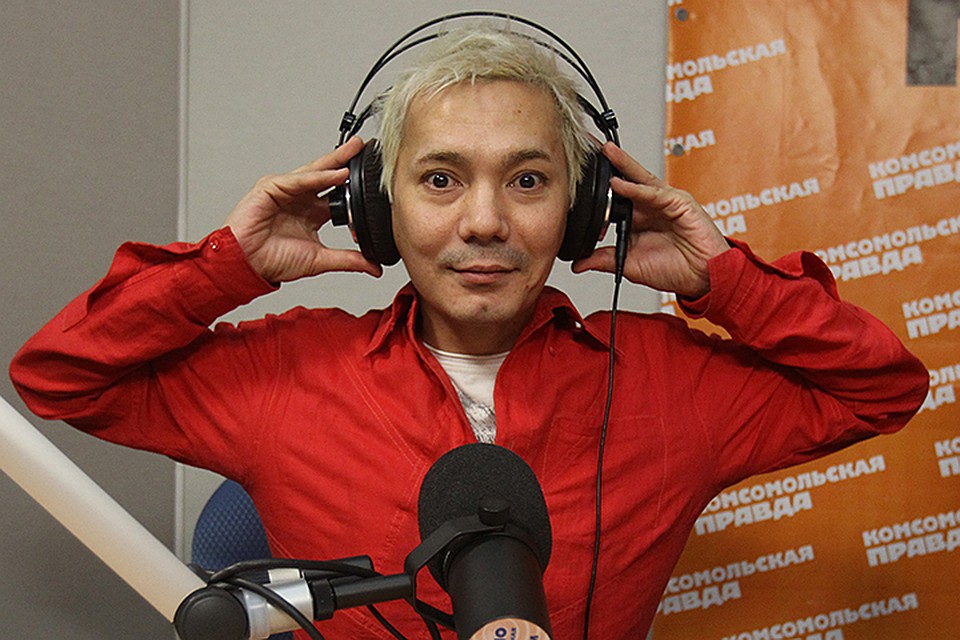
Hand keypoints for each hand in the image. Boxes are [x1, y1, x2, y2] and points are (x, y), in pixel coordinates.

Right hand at [224, 136, 381, 282]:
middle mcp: (300, 199)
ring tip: (353, 153)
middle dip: (345, 160)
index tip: (375, 179)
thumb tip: (375, 268)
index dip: (355, 186)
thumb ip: (348, 260)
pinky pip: (298, 180)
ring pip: (314, 173)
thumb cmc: (273, 261)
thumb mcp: (320, 260)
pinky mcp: (271, 187)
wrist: (247, 264)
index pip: (338, 194)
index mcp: (313, 213)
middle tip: (364, 147)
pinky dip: (317, 176)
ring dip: (334, 163)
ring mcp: (286, 191)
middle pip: (327, 176)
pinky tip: (335, 174)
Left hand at [572, 142, 728, 297]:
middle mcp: (650, 206)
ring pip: (639, 178)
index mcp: (637, 219)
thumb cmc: (674, 269)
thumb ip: (603, 259)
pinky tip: (620, 184)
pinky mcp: (680, 202)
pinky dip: (635, 188)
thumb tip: (577, 263)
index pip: (613, 198)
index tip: (574, 182)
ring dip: (621, 164)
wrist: (702, 278)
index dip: (596, 191)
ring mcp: (665, 201)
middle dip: (607, 164)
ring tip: (604, 152)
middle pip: (625, 179)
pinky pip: (654, 193)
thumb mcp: (629, 264)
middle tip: (587, 148)